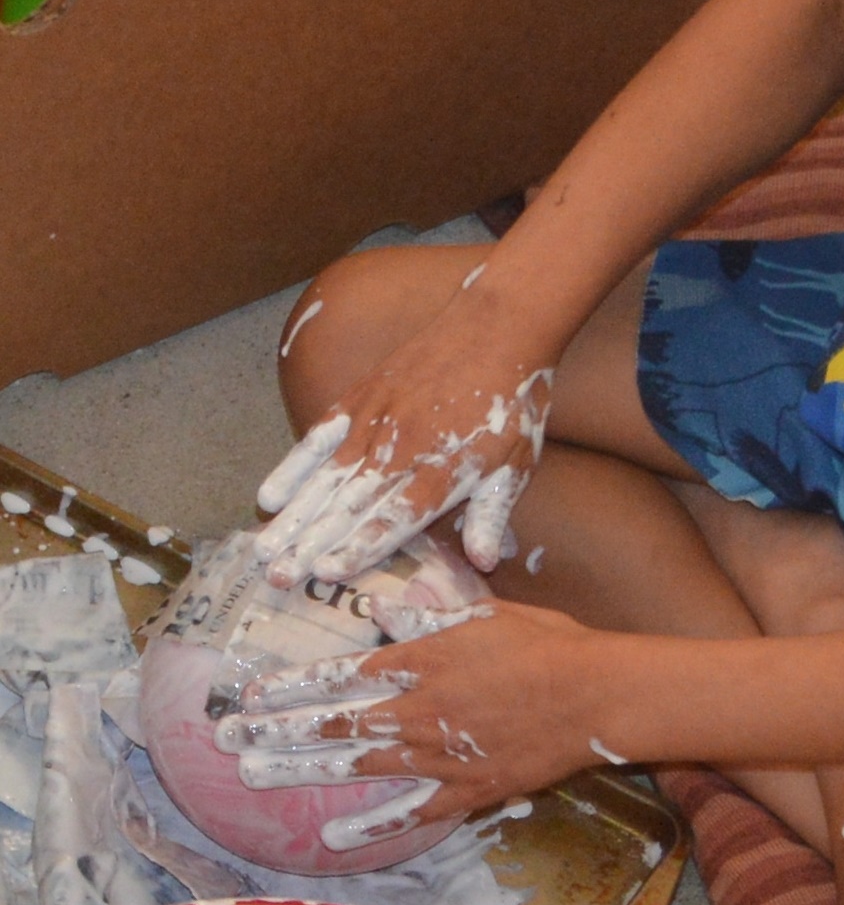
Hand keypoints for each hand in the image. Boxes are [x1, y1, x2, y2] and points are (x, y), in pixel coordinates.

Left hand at [214, 596, 619, 854]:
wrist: (598, 696)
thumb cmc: (548, 645)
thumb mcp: (486, 615)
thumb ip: (430, 618)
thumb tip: (386, 607)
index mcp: (419, 663)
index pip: (337, 676)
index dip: (290, 687)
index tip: (249, 694)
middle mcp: (417, 712)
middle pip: (332, 725)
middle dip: (275, 732)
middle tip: (228, 740)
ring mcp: (438, 757)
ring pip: (356, 768)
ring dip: (302, 773)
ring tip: (255, 777)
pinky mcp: (466, 791)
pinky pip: (410, 812)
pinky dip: (372, 828)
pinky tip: (333, 839)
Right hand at [256, 304, 553, 587]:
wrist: (496, 327)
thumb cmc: (512, 401)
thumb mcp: (517, 464)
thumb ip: (492, 515)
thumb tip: (484, 563)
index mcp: (442, 474)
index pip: (394, 521)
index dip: (360, 548)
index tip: (327, 575)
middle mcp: (402, 452)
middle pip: (350, 507)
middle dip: (311, 545)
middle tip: (277, 577)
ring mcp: (375, 422)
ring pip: (327, 480)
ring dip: (294, 518)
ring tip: (264, 551)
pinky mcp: (360, 397)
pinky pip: (320, 437)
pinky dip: (292, 467)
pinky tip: (269, 496)